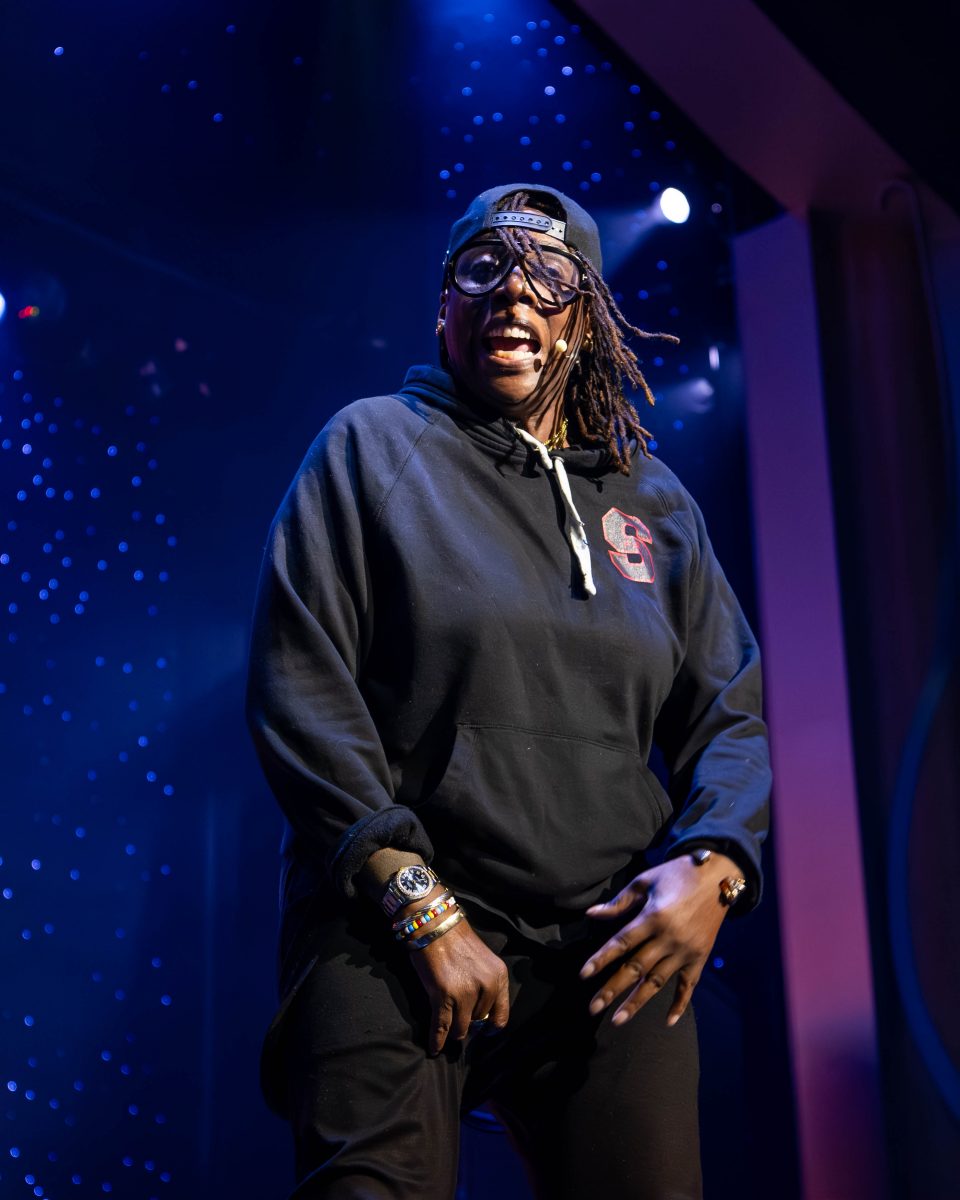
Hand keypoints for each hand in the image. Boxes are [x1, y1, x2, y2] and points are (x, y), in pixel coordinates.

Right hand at [408, 913, 509, 1054]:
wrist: (434, 924)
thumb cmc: (456, 940)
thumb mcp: (483, 961)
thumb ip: (486, 986)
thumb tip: (478, 1017)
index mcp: (499, 976)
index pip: (500, 1017)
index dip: (489, 1027)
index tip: (482, 1030)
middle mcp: (486, 986)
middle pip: (476, 1023)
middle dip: (466, 1020)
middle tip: (455, 1013)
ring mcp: (465, 993)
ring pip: (460, 1029)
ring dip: (452, 1030)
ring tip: (445, 1027)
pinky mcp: (443, 996)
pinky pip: (442, 1027)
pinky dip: (437, 1040)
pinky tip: (434, 1048)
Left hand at [579, 853, 739, 1026]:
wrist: (718, 878)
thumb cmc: (676, 875)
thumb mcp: (646, 882)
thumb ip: (619, 902)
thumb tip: (591, 914)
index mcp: (653, 916)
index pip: (622, 942)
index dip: (601, 959)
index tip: (584, 975)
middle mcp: (669, 938)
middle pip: (636, 968)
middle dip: (613, 989)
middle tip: (593, 1008)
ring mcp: (686, 951)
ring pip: (657, 982)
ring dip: (637, 1002)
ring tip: (618, 1021)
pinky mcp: (700, 958)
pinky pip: (688, 986)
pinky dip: (679, 1004)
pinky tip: (668, 1021)